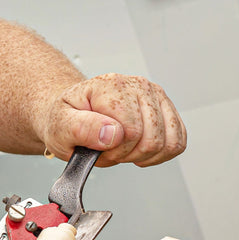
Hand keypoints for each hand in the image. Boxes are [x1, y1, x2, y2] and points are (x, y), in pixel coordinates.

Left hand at [42, 73, 185, 166]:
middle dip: (129, 154)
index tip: (99, 148)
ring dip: (145, 154)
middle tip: (109, 149)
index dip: (115, 150)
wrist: (73, 112)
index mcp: (111, 86)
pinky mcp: (167, 109)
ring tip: (124, 147)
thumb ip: (82, 128)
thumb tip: (111, 133)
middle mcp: (137, 85)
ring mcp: (155, 95)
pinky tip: (140, 148)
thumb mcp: (60, 126)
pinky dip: (160, 154)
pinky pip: (178, 141)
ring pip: (168, 142)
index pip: (131, 131)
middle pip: (152, 139)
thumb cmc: (67, 118)